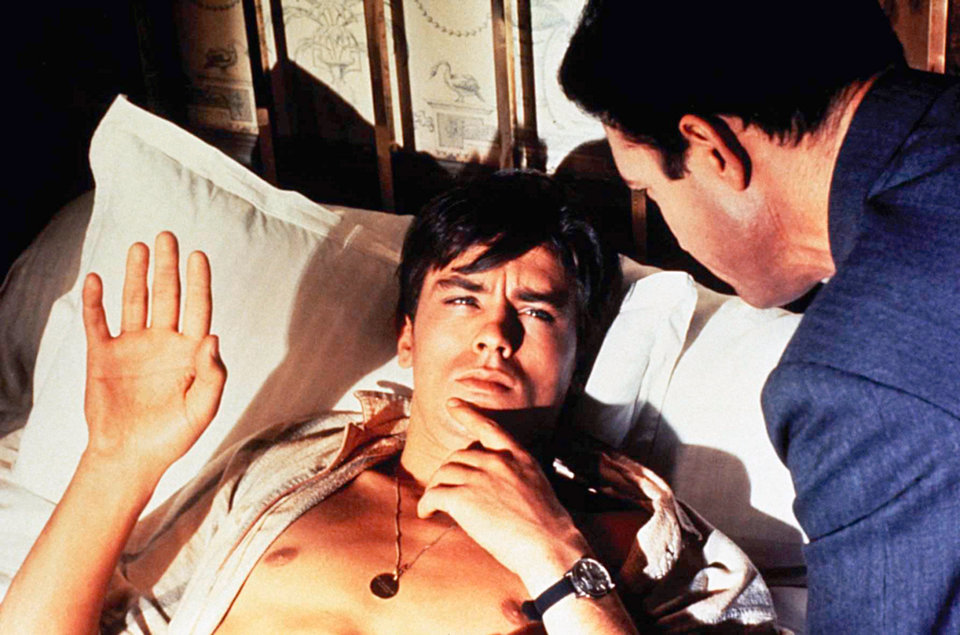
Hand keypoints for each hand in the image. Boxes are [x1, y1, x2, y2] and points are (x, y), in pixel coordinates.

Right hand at [82, 232, 225, 483]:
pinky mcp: (102, 356)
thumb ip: (213, 375)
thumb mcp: (202, 409)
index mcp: (190, 352)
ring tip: (138, 247)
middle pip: (166, 296)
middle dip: (167, 267)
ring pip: (134, 302)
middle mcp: (162, 342)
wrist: (130, 457)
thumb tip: (213, 337)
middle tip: (167, 236)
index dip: (198, 282)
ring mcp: (132, 347)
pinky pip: (98, 323)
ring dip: (136, 275)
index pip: (197, 308)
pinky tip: (97, 280)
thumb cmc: (172, 436)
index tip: (198, 255)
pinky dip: (96, 302)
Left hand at [417, 398, 590, 593]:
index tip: (452, 405)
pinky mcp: (463, 497)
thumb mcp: (536, 486)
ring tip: (434, 504)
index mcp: (518, 456)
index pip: (489, 428)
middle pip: (458, 456)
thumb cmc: (546, 527)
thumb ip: (513, 476)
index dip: (468, 414)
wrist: (548, 546)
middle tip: (444, 490)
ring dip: (436, 488)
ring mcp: (479, 477)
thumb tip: (490, 486)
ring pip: (443, 473)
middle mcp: (497, 461)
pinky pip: (434, 494)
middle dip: (449, 472)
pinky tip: (427, 513)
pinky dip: (427, 504)